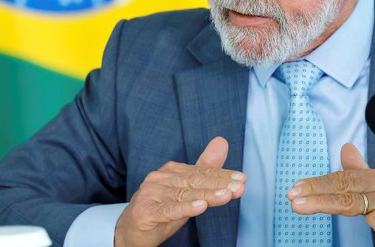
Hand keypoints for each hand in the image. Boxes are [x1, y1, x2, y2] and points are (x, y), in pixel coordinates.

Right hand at [114, 137, 245, 246]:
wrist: (132, 231)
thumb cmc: (162, 209)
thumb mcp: (187, 191)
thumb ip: (205, 168)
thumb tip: (222, 142)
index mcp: (172, 171)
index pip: (202, 172)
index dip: (223, 175)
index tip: (242, 179)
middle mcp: (160, 178)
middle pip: (195, 181)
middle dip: (219, 184)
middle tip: (239, 187)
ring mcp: (151, 193)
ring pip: (184, 194)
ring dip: (208, 195)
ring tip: (227, 195)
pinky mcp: (144, 210)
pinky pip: (168, 209)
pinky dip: (185, 208)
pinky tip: (200, 206)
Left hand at [287, 143, 374, 246]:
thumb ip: (363, 172)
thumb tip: (346, 150)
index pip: (347, 176)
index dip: (322, 181)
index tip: (300, 185)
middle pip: (345, 182)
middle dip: (316, 187)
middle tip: (293, 192)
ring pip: (347, 197)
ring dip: (319, 198)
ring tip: (298, 203)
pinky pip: (360, 213)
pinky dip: (334, 208)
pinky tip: (316, 208)